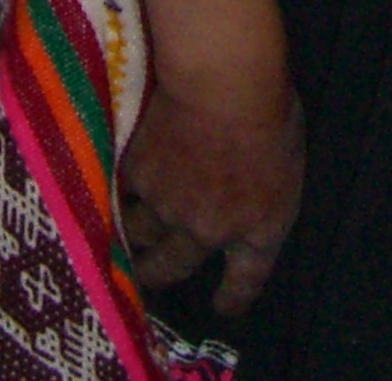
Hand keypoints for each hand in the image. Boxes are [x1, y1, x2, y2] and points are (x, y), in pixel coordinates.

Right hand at [120, 0, 304, 312]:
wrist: (222, 83)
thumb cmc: (272, 108)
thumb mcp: (288, 157)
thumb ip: (265, 185)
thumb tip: (248, 185)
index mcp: (259, 225)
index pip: (246, 277)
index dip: (234, 297)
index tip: (224, 308)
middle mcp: (208, 228)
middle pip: (174, 267)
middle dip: (159, 276)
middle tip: (147, 280)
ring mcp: (167, 206)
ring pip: (140, 234)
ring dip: (134, 233)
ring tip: (123, 232)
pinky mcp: (137, 175)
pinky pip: (122, 191)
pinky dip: (120, 186)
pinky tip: (102, 181)